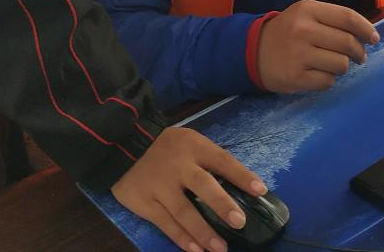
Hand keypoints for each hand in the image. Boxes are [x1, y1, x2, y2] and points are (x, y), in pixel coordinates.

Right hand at [111, 127, 263, 251]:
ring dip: (203, 231)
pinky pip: (166, 223)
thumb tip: (236, 184)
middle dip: (222, 204)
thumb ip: (208, 160)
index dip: (242, 175)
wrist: (124, 145)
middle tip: (240, 222)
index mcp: (194, 148)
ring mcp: (161, 185)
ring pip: (184, 211)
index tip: (260, 190)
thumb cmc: (166, 147)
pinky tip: (195, 249)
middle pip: (204, 185)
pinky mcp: (145, 202)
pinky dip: (181, 238)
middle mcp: (179, 166)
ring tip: (220, 248)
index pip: (222, 161)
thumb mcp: (189, 142)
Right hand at [256, 0, 380, 93]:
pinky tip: (319, 74)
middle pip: (347, 42)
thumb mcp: (306, 15)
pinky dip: (329, 80)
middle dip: (359, 52)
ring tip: (334, 64)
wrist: (253, 51)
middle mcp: (302, 30)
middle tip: (359, 57)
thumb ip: (333, 20)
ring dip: (342, 66)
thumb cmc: (288, 32)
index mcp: (308, 9)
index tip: (374, 38)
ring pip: (340, 64)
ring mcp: (298, 54)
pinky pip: (327, 81)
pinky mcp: (295, 77)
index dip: (366, 29)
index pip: (347, 17)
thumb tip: (368, 35)